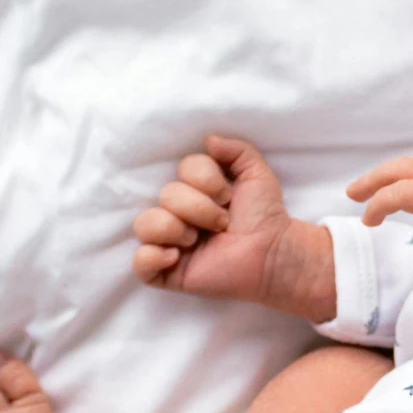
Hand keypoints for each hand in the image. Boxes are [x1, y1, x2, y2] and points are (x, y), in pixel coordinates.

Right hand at [131, 136, 334, 320]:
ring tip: (197, 241)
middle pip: (166, 195)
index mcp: (195, 191)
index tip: (228, 197)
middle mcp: (179, 214)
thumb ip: (237, 150)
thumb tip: (208, 139)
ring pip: (144, 224)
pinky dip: (152, 257)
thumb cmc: (265, 216)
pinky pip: (139, 263)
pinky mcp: (167, 272)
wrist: (273, 255)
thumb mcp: (256, 174)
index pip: (183, 169)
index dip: (205, 180)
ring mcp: (170, 243)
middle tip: (222, 224)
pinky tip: (177, 257)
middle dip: (199, 208)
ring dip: (175, 229)